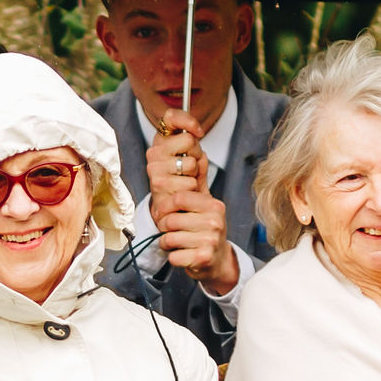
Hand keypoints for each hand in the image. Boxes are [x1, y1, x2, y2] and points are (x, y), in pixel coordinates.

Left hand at [144, 119, 239, 287]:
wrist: (214, 259)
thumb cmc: (198, 224)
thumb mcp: (194, 195)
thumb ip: (185, 163)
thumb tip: (177, 121)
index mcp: (211, 200)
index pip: (177, 194)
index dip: (166, 202)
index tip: (170, 208)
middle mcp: (216, 216)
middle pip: (168, 216)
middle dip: (164, 222)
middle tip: (173, 225)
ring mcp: (212, 237)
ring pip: (168, 235)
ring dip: (167, 239)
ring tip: (179, 238)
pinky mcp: (204, 257)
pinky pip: (172, 254)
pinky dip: (171, 255)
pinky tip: (182, 252)